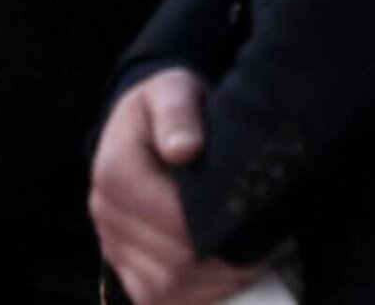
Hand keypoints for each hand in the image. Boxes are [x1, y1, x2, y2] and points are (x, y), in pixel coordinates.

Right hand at [90, 69, 267, 304]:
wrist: (141, 123)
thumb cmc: (165, 107)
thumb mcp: (173, 91)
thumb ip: (178, 114)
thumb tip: (185, 148)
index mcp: (116, 173)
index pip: (176, 227)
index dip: (224, 236)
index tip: (264, 229)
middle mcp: (105, 212)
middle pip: (175, 267)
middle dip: (229, 267)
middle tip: (269, 250)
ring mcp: (109, 242)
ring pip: (166, 291)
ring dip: (215, 286)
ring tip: (251, 263)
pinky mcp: (120, 263)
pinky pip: (153, 297)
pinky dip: (192, 297)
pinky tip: (221, 278)